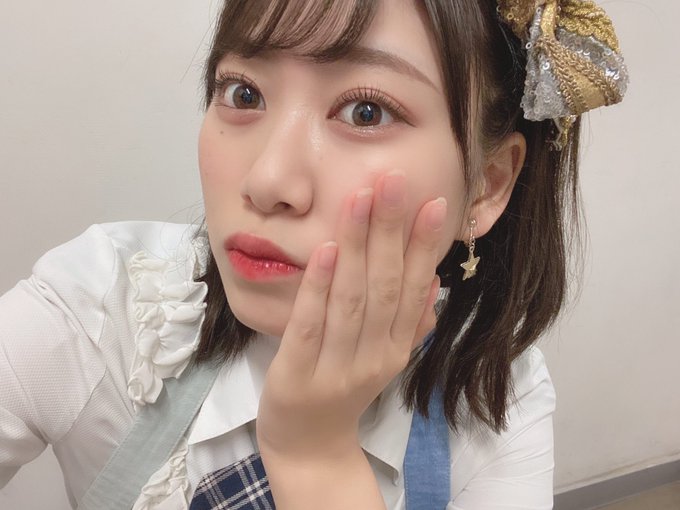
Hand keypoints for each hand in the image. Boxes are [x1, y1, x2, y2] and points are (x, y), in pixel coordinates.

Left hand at [256, 171, 445, 461]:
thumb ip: (409, 322)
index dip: (423, 246)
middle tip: (395, 181)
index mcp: (397, 347)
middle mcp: (375, 356)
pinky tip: (327, 249)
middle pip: (385, 286)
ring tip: (362, 199)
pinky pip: (311, 324)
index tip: (432, 203)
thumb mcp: (384, 359)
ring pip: (352, 299)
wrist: (309, 446)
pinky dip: (320, 287)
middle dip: (391, 231)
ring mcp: (337, 367)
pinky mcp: (298, 373)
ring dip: (358, 246)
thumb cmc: (343, 390)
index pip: (413, 289)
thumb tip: (431, 279)